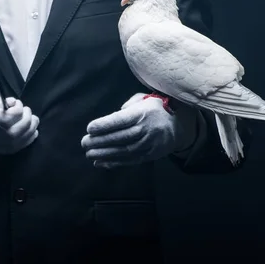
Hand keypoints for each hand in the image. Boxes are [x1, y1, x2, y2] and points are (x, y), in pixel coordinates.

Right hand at [0, 90, 39, 153]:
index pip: (7, 119)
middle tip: (26, 109)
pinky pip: (17, 148)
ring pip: (19, 141)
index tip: (14, 102)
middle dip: (26, 118)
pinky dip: (28, 139)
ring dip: (30, 128)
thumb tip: (13, 104)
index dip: (16, 110)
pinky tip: (30, 130)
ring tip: (31, 118)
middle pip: (16, 131)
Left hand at [81, 93, 196, 168]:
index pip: (120, 120)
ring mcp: (148, 144)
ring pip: (123, 151)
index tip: (90, 128)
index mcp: (142, 113)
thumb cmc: (155, 109)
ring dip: (104, 154)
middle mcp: (145, 130)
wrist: (179, 125)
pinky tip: (100, 163)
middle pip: (119, 137)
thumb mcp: (143, 100)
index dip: (104, 125)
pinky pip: (129, 161)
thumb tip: (112, 119)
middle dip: (99, 141)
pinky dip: (113, 163)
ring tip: (89, 154)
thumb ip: (127, 107)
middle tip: (84, 142)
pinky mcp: (149, 155)